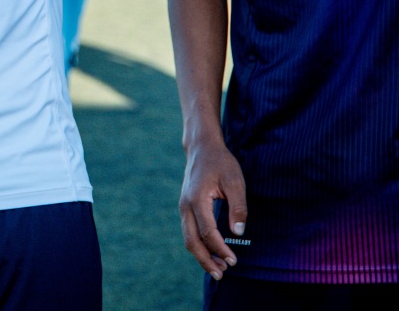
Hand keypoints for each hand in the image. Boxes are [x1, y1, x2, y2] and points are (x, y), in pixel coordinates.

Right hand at [179, 138, 247, 280]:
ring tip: (219, 268)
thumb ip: (238, 207)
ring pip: (188, 238)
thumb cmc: (220, 162)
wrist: (201, 147)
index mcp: (197, 199)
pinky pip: (189, 231)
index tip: (234, 261)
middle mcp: (185, 205)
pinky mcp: (186, 207)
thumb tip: (238, 233)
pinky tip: (212, 251)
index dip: (221, 249)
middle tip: (222, 274)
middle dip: (206, 260)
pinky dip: (199, 245)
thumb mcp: (235, 181)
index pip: (208, 233)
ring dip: (202, 255)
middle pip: (192, 241)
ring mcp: (183, 207)